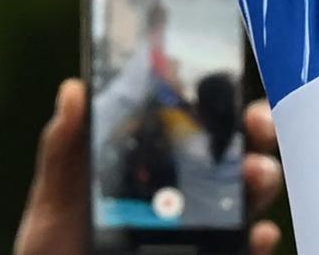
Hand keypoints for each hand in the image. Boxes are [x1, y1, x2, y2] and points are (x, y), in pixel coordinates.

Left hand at [11, 79, 286, 254]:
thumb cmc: (57, 236)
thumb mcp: (56, 189)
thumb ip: (63, 144)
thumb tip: (73, 90)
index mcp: (150, 158)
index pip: (194, 120)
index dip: (218, 98)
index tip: (229, 80)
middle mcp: (184, 190)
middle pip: (233, 152)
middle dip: (255, 132)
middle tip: (256, 122)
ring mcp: (200, 227)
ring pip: (247, 196)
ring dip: (262, 177)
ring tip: (257, 173)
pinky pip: (243, 249)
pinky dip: (259, 240)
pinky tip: (259, 231)